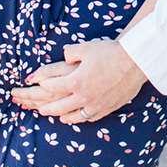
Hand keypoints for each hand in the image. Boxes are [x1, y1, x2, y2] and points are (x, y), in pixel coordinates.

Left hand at [11, 40, 146, 123]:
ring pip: (71, 116)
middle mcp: (82, 96)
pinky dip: (76, 119)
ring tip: (50, 114)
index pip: (51, 86)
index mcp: (75, 81)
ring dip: (58, 115)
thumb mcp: (87, 48)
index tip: (31, 84)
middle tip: (33, 107)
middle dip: (43, 106)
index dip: (39, 85)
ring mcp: (94, 105)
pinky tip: (73, 118)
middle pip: (57, 106)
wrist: (135, 63)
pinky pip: (87, 118)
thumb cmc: (111, 53)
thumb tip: (65, 54)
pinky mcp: (106, 108)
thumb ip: (72, 52)